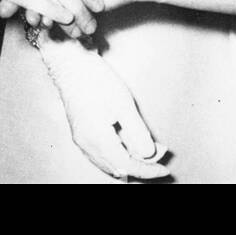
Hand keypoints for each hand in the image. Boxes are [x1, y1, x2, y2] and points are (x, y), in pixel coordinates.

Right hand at [43, 44, 169, 180]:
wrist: (71, 65)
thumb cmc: (97, 80)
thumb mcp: (124, 105)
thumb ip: (137, 132)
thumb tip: (149, 154)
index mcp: (98, 140)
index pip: (127, 166)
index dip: (147, 169)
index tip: (164, 168)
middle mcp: (87, 145)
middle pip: (118, 167)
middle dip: (141, 164)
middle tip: (161, 150)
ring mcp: (82, 140)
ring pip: (110, 162)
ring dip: (130, 158)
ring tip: (149, 146)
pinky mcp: (81, 133)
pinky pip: (101, 154)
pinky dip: (119, 153)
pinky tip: (129, 142)